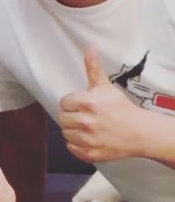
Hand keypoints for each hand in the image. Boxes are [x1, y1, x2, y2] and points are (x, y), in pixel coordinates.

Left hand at [59, 46, 142, 161]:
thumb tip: (90, 47)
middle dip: (72, 115)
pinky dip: (77, 144)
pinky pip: (71, 147)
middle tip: (85, 115)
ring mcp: (87, 140)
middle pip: (62, 118)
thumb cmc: (120, 107)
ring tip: (88, 126)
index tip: (82, 104)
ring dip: (73, 129)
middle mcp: (85, 122)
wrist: (139, 132)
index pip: (63, 102)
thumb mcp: (105, 86)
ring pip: (65, 133)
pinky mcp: (88, 154)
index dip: (72, 102)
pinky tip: (89, 137)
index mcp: (87, 103)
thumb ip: (93, 67)